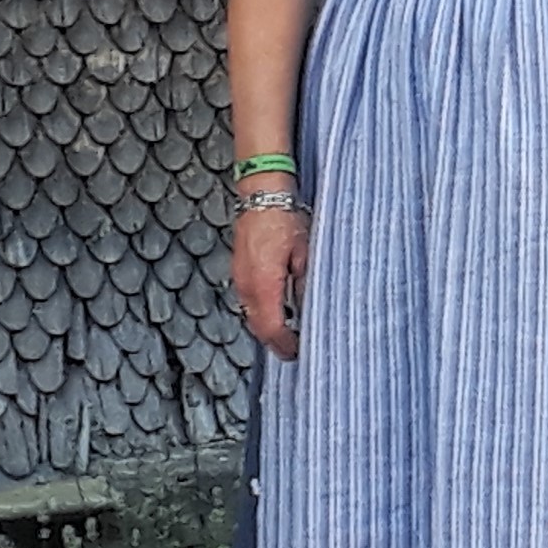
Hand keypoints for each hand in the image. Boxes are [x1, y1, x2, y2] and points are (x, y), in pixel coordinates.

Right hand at [233, 206, 310, 357]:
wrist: (261, 195)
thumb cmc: (285, 219)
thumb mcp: (305, 254)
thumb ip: (305, 285)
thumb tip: (308, 309)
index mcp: (264, 284)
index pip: (271, 329)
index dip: (285, 345)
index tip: (299, 352)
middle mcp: (246, 286)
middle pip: (258, 328)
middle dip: (276, 341)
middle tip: (295, 347)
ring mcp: (239, 278)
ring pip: (251, 315)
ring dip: (268, 326)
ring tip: (290, 330)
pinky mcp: (238, 271)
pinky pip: (248, 301)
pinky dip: (262, 311)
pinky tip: (278, 308)